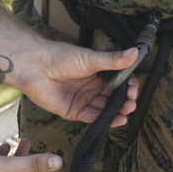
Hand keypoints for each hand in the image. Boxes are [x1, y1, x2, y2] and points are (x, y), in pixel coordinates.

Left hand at [8, 38, 139, 125]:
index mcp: (97, 72)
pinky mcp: (75, 111)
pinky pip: (93, 117)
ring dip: (118, 112)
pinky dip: (105, 120)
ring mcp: (84, 99)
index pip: (118, 82)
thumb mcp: (90, 58)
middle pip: (114, 97)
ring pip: (105, 109)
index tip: (133, 88)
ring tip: (127, 111)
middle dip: (124, 101)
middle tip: (131, 102)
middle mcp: (92, 87)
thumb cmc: (61, 57)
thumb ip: (113, 60)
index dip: (127, 86)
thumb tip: (136, 52)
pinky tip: (116, 119)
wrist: (36, 68)